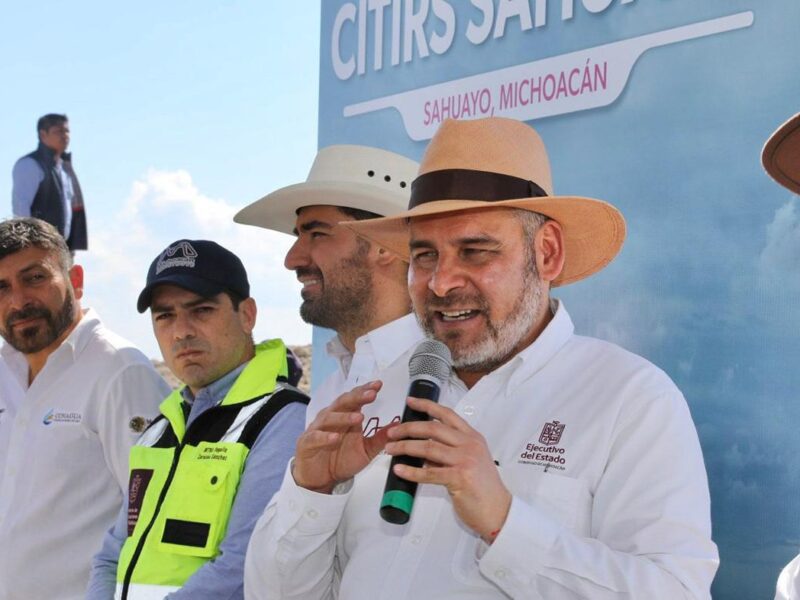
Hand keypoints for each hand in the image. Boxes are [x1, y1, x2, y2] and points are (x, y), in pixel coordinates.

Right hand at [293, 381, 390, 493]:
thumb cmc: (341, 459)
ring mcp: (317, 429)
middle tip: (371, 394)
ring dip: (344, 417)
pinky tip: (335, 438)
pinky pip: (315, 438)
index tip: (378, 385)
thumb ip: (380, 438)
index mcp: (345, 416)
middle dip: (357, 397)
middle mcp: (330, 418)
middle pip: (343, 403)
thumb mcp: (366, 450)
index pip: (355, 399)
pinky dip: (325, 437)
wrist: (320, 479)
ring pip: (329, 418)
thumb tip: (399, 426)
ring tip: (359, 417)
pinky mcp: (307, 443)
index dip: (365, 390)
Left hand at [384, 397, 511, 542]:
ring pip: (428, 447)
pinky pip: (429, 472)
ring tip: (390, 449)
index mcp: (472, 437)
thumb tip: (422, 448)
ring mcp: (465, 460)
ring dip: (405, 447)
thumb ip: (448, 451)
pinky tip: (399, 470)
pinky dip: (411, 471)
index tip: (410, 401)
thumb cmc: (482, 487)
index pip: (447, 414)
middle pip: (433, 428)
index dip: (426, 406)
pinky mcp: (459, 478)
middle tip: (392, 432)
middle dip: (408, 428)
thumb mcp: (469, 460)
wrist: (498, 510)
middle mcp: (469, 444)